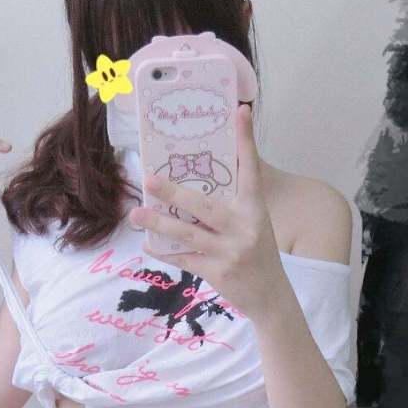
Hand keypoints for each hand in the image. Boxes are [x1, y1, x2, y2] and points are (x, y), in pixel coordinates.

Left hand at [128, 105, 287, 319]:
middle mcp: (244, 228)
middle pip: (204, 206)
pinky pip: (184, 259)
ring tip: (136, 214)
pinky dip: (164, 251)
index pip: (250, 170)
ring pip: (188, 234)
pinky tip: (148, 243)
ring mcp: (230, 252)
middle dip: (174, 194)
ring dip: (159, 224)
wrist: (270, 296)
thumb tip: (196, 185)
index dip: (246, 141)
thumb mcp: (254, 224)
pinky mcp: (217, 272)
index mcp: (254, 210)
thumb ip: (232, 205)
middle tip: (150, 180)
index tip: (240, 112)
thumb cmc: (257, 253)